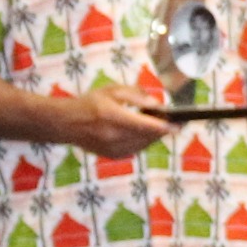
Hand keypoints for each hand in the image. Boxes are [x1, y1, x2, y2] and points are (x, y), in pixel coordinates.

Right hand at [54, 85, 174, 159]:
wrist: (67, 124)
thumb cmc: (91, 103)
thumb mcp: (112, 90)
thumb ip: (136, 95)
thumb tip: (156, 105)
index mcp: (112, 116)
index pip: (145, 125)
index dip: (164, 126)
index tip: (179, 124)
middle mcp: (113, 135)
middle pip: (147, 136)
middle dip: (162, 131)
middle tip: (175, 123)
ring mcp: (113, 148)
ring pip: (144, 145)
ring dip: (154, 137)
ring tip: (162, 127)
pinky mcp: (113, 156)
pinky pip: (136, 149)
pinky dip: (144, 142)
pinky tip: (146, 134)